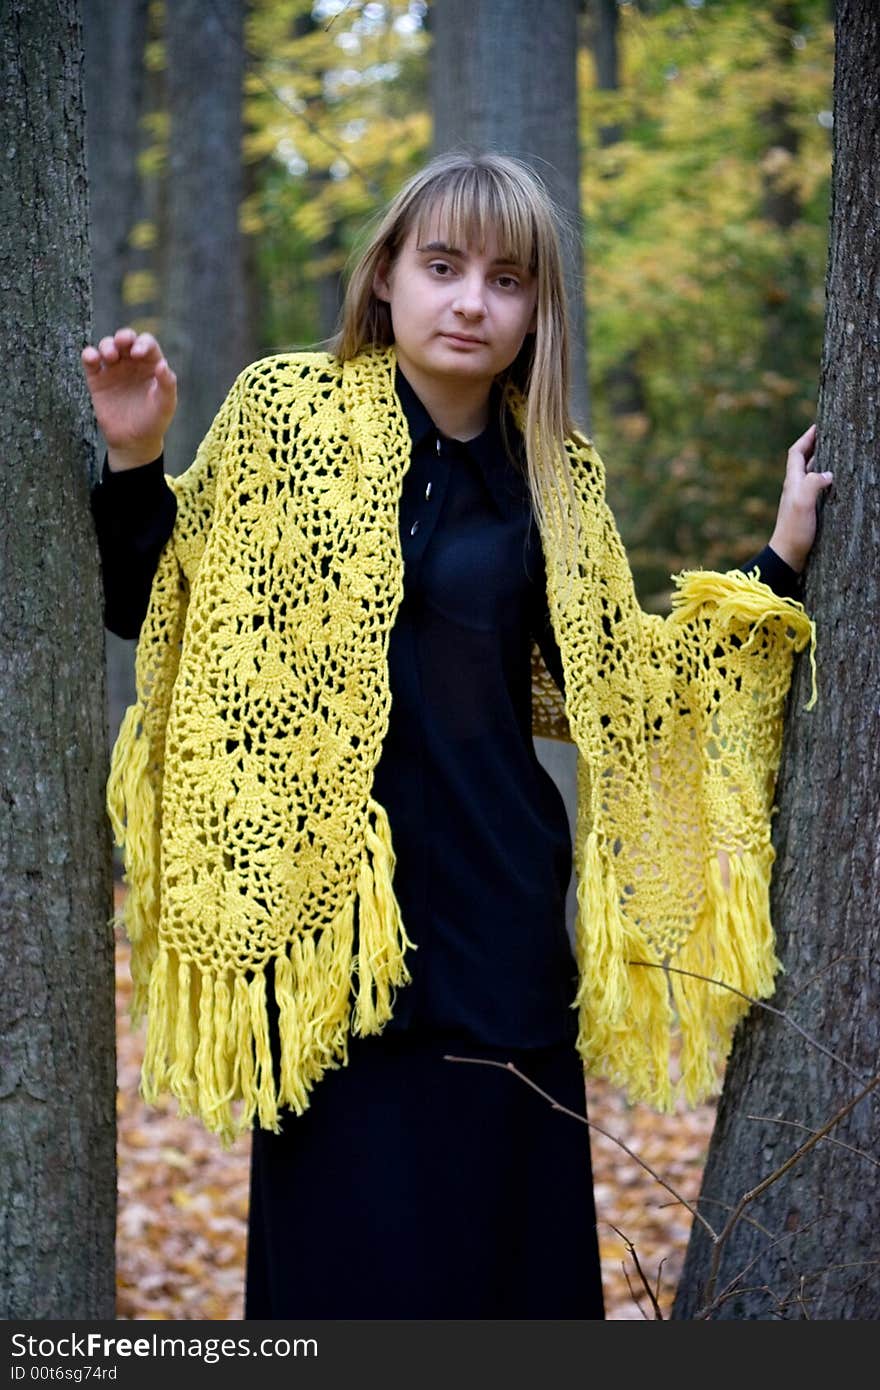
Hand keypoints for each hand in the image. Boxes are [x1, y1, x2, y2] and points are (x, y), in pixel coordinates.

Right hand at [81, 327, 176, 470]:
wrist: (133, 442)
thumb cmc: (153, 422)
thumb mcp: (165, 405)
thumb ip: (167, 384)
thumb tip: (163, 365)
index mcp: (151, 365)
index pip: (147, 344)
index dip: (143, 344)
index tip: (138, 354)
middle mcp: (132, 363)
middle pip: (126, 339)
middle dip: (123, 336)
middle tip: (122, 343)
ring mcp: (114, 369)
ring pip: (108, 346)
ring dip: (107, 345)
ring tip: (110, 356)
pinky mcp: (97, 380)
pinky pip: (91, 362)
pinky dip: (89, 355)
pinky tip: (92, 357)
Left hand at [768, 423, 832, 573]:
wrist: (786, 556)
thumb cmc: (794, 531)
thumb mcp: (803, 504)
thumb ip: (812, 484)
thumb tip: (827, 473)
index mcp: (792, 482)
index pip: (796, 453)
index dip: (806, 438)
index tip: (818, 425)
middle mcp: (794, 489)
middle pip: (803, 460)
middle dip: (815, 446)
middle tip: (829, 435)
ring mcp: (800, 500)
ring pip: (810, 474)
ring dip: (821, 462)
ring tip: (836, 453)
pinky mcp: (806, 512)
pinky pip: (816, 489)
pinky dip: (824, 480)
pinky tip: (834, 484)